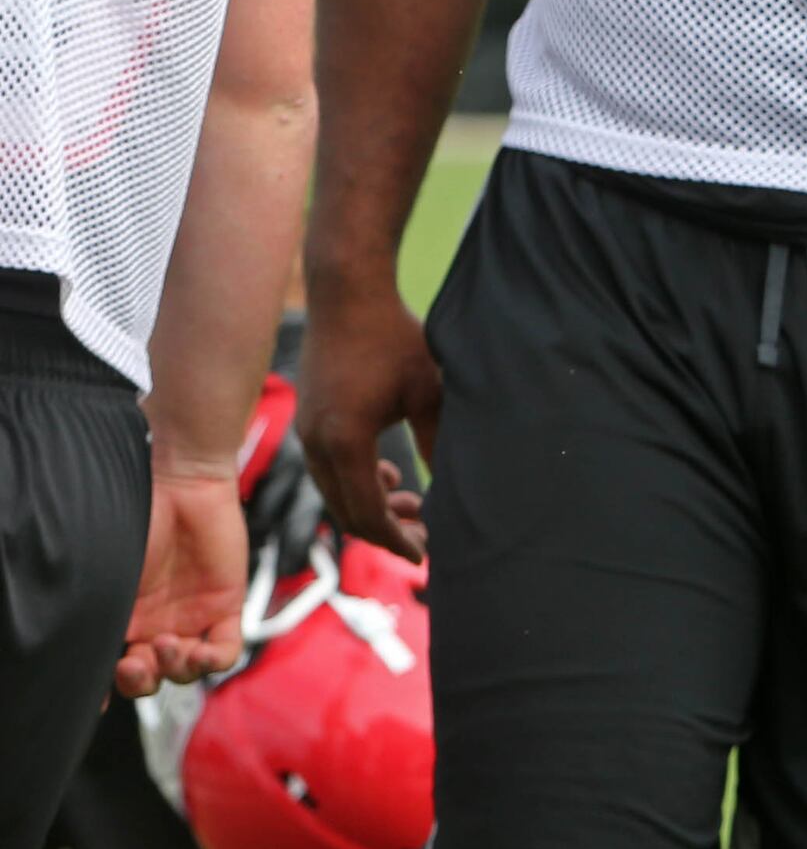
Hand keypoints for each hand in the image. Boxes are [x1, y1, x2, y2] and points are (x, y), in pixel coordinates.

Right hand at [114, 469, 246, 697]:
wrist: (184, 485)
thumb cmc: (139, 520)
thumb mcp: (112, 572)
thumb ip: (100, 612)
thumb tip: (88, 654)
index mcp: (125, 619)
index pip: (115, 669)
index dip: (107, 689)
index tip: (99, 696)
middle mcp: (156, 624)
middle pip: (151, 678)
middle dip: (140, 681)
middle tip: (134, 665)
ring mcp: (193, 618)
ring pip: (186, 671)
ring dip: (176, 669)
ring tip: (170, 643)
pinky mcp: (227, 607)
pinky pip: (225, 651)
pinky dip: (211, 660)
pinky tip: (198, 649)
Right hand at [297, 282, 437, 563]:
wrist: (348, 294)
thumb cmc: (394, 337)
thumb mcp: (429, 391)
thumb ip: (440, 441)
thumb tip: (458, 486)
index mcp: (343, 443)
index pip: (367, 513)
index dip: (396, 540)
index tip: (425, 554)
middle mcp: (315, 444)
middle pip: (347, 511)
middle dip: (386, 530)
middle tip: (425, 536)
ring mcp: (306, 433)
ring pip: (336, 492)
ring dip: (372, 505)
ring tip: (414, 505)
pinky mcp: (309, 421)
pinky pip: (329, 470)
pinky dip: (358, 482)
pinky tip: (390, 476)